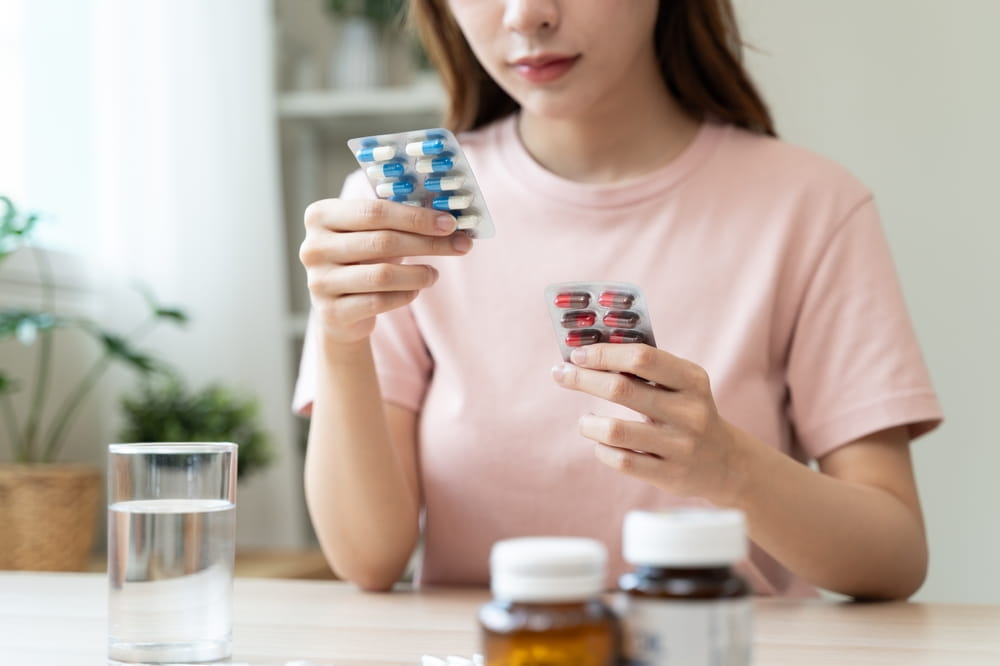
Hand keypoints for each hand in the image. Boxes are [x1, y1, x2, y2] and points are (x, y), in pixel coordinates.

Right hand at [300, 198, 472, 342]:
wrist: (338, 309)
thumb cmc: (361, 260)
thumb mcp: (370, 233)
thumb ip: (397, 220)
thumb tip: (447, 218)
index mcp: (320, 216)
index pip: (374, 211)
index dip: (416, 217)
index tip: (449, 223)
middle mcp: (312, 247)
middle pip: (382, 241)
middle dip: (427, 243)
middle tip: (460, 245)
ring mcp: (319, 282)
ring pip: (383, 275)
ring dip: (418, 274)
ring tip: (435, 274)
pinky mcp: (331, 312)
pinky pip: (379, 302)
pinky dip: (405, 295)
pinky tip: (416, 290)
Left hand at [551, 343, 744, 504]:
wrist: (726, 463)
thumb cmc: (687, 412)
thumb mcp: (681, 385)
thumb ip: (645, 368)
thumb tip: (589, 352)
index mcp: (692, 380)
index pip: (641, 357)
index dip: (604, 353)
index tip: (577, 354)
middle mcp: (690, 412)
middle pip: (621, 389)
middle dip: (582, 379)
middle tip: (561, 375)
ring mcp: (680, 446)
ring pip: (615, 431)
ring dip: (589, 424)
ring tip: (585, 422)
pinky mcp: (669, 475)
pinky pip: (621, 461)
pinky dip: (602, 450)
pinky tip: (602, 443)